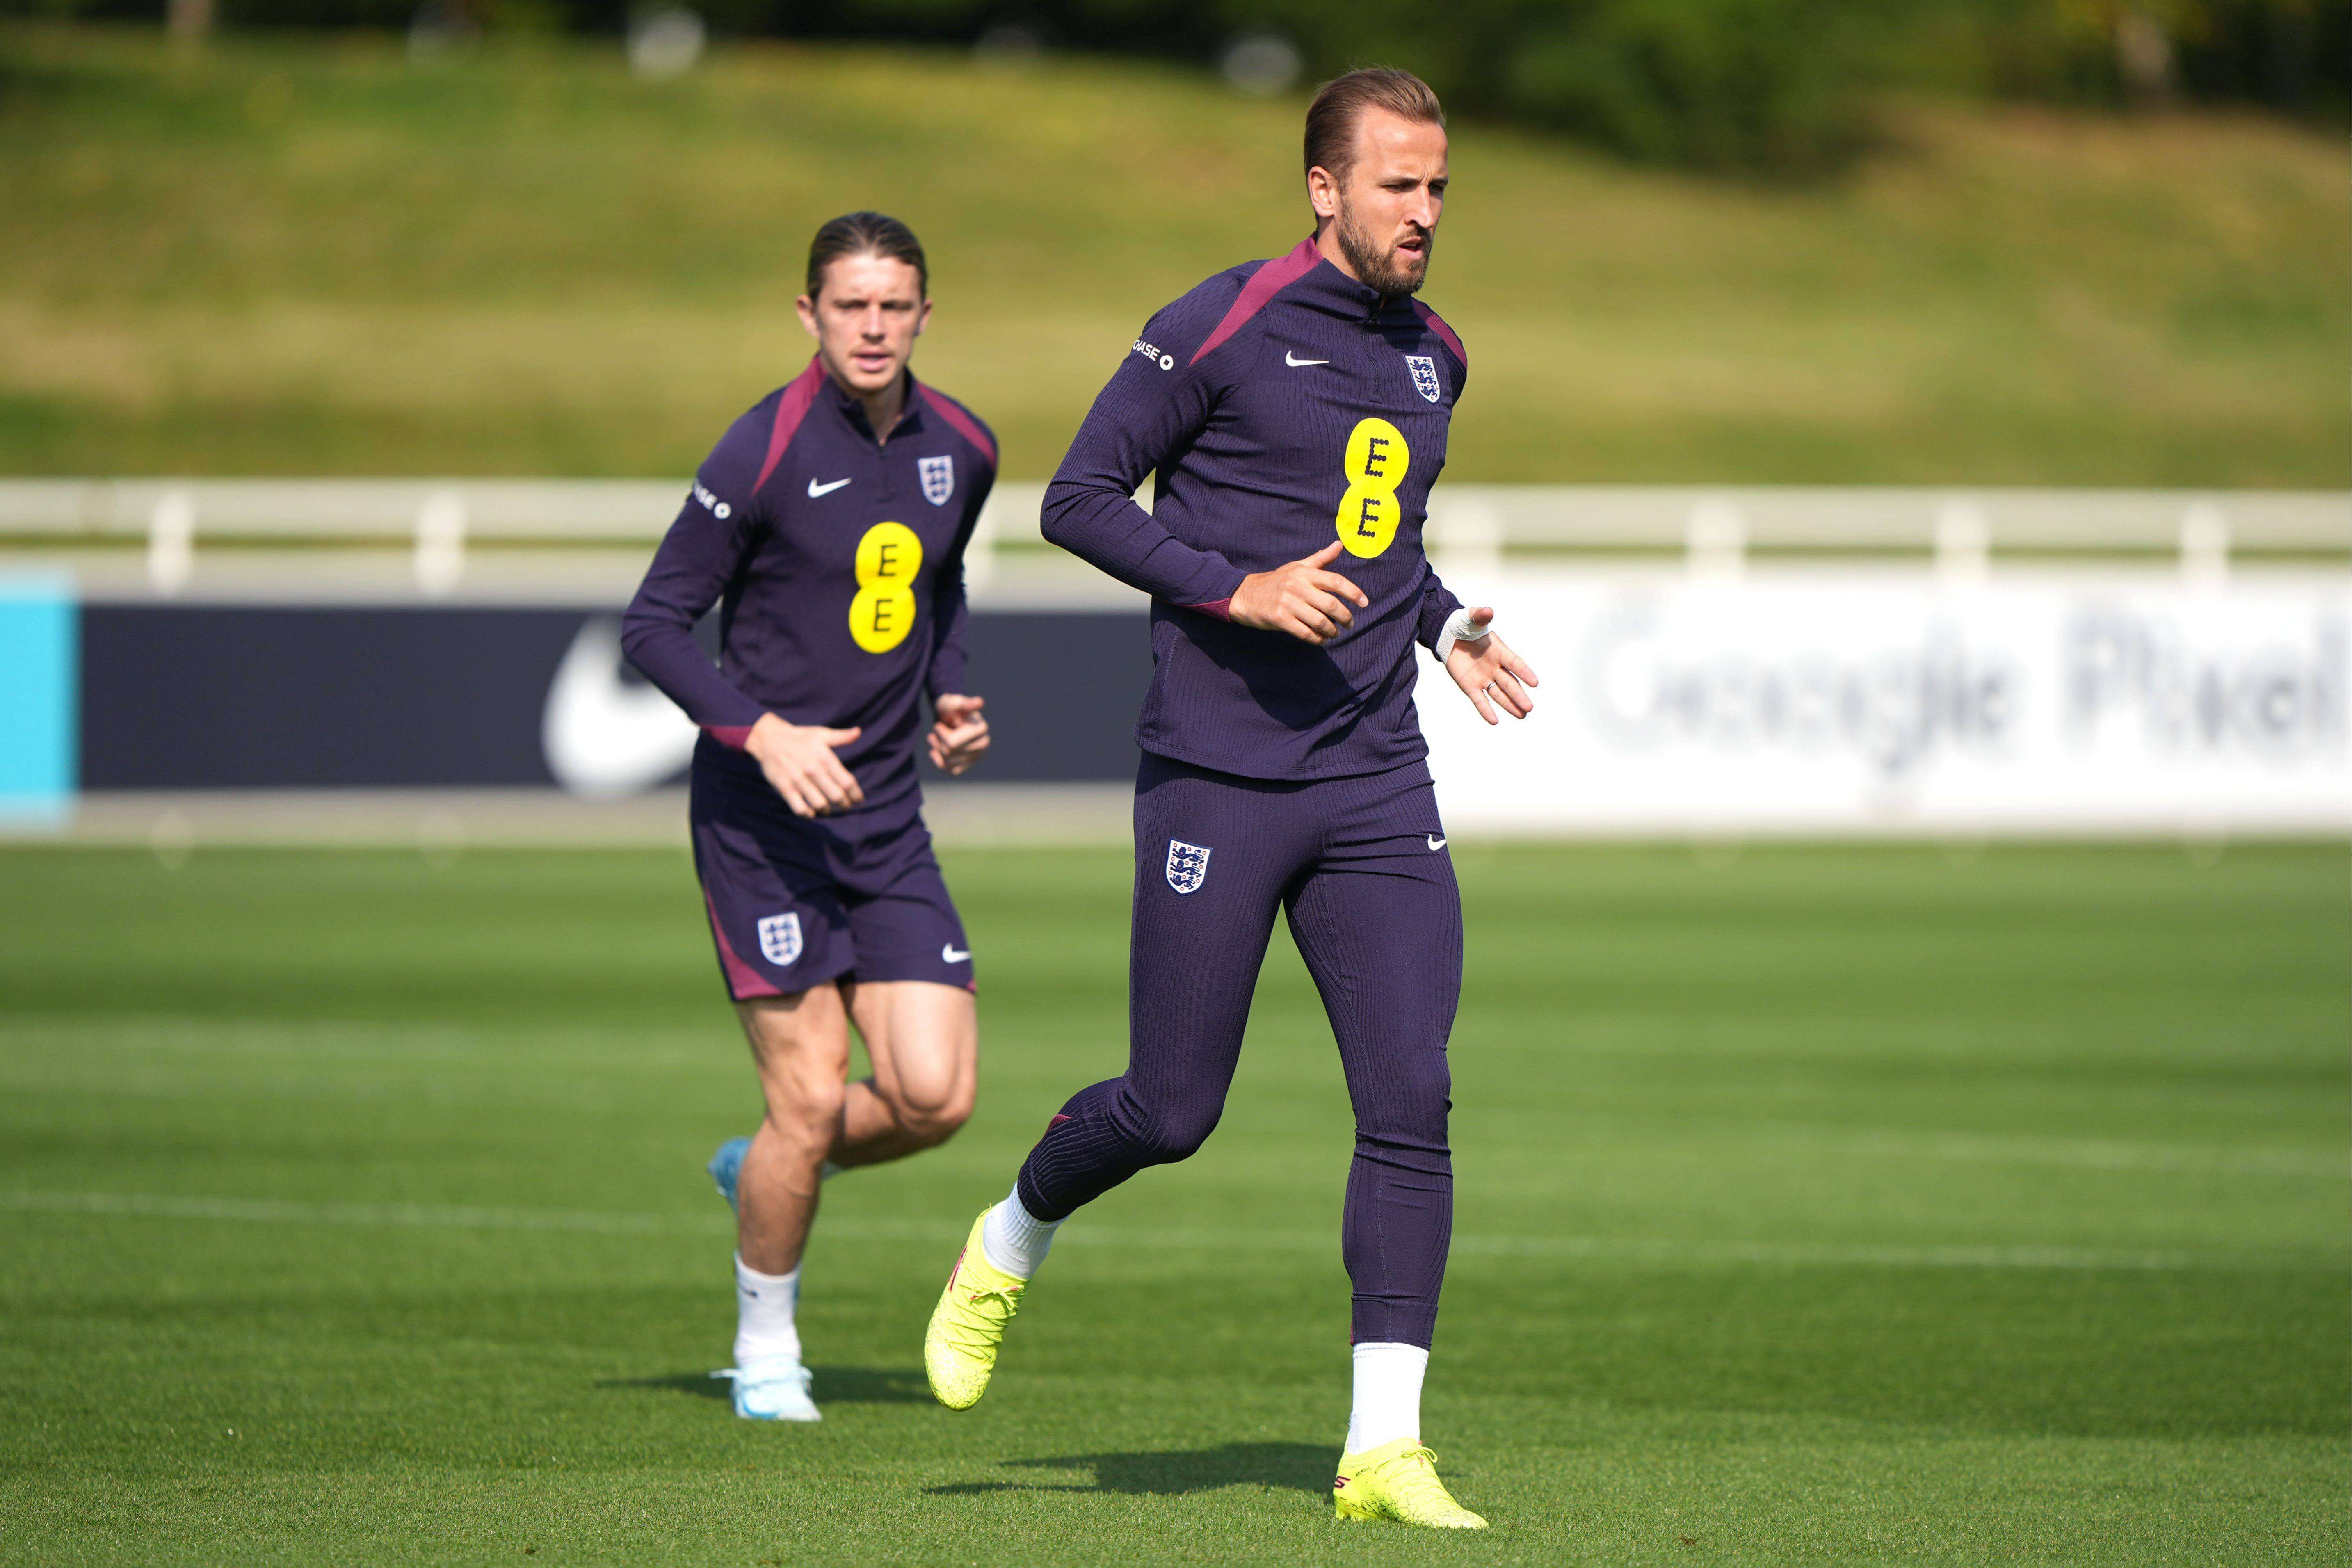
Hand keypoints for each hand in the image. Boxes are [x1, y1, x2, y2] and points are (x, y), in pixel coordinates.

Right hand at [744, 712, 862, 817]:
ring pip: (820, 805)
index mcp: (825, 757)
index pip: (847, 782)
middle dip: (844, 805)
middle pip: (837, 796)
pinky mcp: (784, 788)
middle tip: (845, 806)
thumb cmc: (799, 738)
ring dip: (827, 810)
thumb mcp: (821, 734)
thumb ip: (841, 737)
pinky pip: (800, 809)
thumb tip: (858, 732)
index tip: (858, 800)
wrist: (769, 739)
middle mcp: (813, 769)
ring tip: (828, 808)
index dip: (856, 795)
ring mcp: (798, 780)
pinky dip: (808, 814)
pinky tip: (811, 812)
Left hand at [928, 693, 989, 775]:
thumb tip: (980, 702)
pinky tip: (936, 750)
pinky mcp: (967, 766)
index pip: (951, 742)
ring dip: (937, 748)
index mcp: (982, 729)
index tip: (941, 724)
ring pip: (947, 761)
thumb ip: (963, 703)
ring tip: (937, 738)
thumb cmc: (950, 708)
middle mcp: (983, 745)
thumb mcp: (953, 702)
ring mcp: (976, 757)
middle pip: (948, 752)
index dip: (940, 732)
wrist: (948, 717)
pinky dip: (938, 760)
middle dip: (939, 740)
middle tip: (938, 730)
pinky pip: (947, 769)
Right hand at [1228, 541, 1368, 645]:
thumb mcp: (1297, 566)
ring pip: (1319, 621)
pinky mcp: (1279, 619)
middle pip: (1331, 604)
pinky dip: (1317, 639)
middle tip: (1350, 624)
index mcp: (1305, 573)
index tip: (1364, 603)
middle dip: (1345, 617)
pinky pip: (1305, 632)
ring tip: (1335, 633)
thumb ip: (1321, 558)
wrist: (1245, 595)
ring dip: (1332, 631)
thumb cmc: (1276, 580)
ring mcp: (1288, 603)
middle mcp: (1297, 586)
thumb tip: (1340, 544)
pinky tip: (1322, 639)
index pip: (1335, 581)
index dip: (1353, 592)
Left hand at [1444, 609, 1538, 724]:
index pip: (1514, 663)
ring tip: (1522, 715)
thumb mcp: (1472, 618)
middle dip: (1518, 695)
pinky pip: (1480, 700)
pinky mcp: (1470, 686)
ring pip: (1499, 694)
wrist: (1450, 637)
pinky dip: (1486, 710)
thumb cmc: (1466, 626)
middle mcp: (1495, 667)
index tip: (1535, 682)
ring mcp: (1483, 678)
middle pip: (1509, 683)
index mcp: (1500, 651)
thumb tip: (1487, 611)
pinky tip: (1494, 721)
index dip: (1524, 672)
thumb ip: (1480, 616)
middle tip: (1529, 708)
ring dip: (1509, 705)